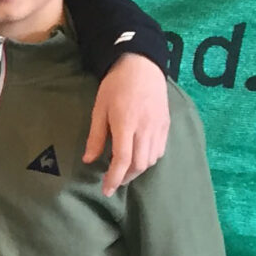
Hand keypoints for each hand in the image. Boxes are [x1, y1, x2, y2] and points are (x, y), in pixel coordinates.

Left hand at [87, 53, 170, 192]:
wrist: (141, 66)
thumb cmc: (115, 86)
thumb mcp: (99, 109)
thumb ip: (96, 137)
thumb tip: (89, 160)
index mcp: (126, 124)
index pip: (122, 159)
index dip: (114, 178)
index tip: (106, 189)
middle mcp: (146, 128)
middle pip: (140, 164)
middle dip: (126, 177)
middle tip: (113, 180)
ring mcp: (159, 126)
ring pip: (152, 159)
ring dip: (138, 169)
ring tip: (124, 168)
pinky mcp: (167, 124)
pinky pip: (161, 150)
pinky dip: (150, 158)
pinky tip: (138, 156)